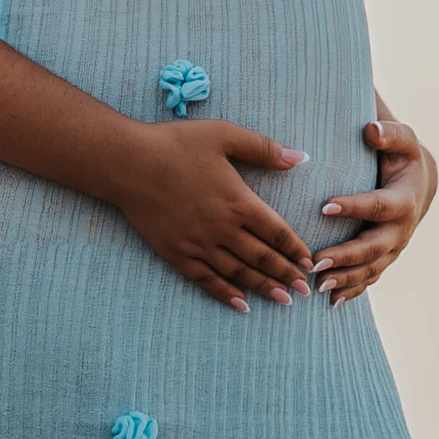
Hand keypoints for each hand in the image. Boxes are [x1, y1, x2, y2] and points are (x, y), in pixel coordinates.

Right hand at [111, 118, 315, 310]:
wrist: (128, 162)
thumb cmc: (176, 143)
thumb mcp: (224, 135)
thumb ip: (264, 149)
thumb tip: (301, 158)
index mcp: (238, 201)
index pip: (276, 232)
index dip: (295, 249)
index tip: (310, 263)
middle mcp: (222, 228)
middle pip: (262, 258)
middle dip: (286, 274)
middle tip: (304, 290)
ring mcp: (198, 244)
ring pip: (238, 273)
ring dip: (263, 288)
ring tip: (282, 300)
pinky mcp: (177, 253)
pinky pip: (207, 280)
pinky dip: (226, 294)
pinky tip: (240, 304)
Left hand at [312, 118, 437, 305]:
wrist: (421, 183)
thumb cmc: (403, 156)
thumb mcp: (402, 140)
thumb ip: (389, 133)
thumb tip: (370, 128)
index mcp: (404, 200)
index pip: (377, 205)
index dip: (353, 206)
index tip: (325, 205)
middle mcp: (401, 230)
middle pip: (373, 246)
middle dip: (346, 256)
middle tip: (315, 262)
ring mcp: (394, 248)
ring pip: (371, 268)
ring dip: (345, 278)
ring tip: (318, 284)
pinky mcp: (386, 259)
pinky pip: (370, 278)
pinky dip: (353, 291)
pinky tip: (331, 302)